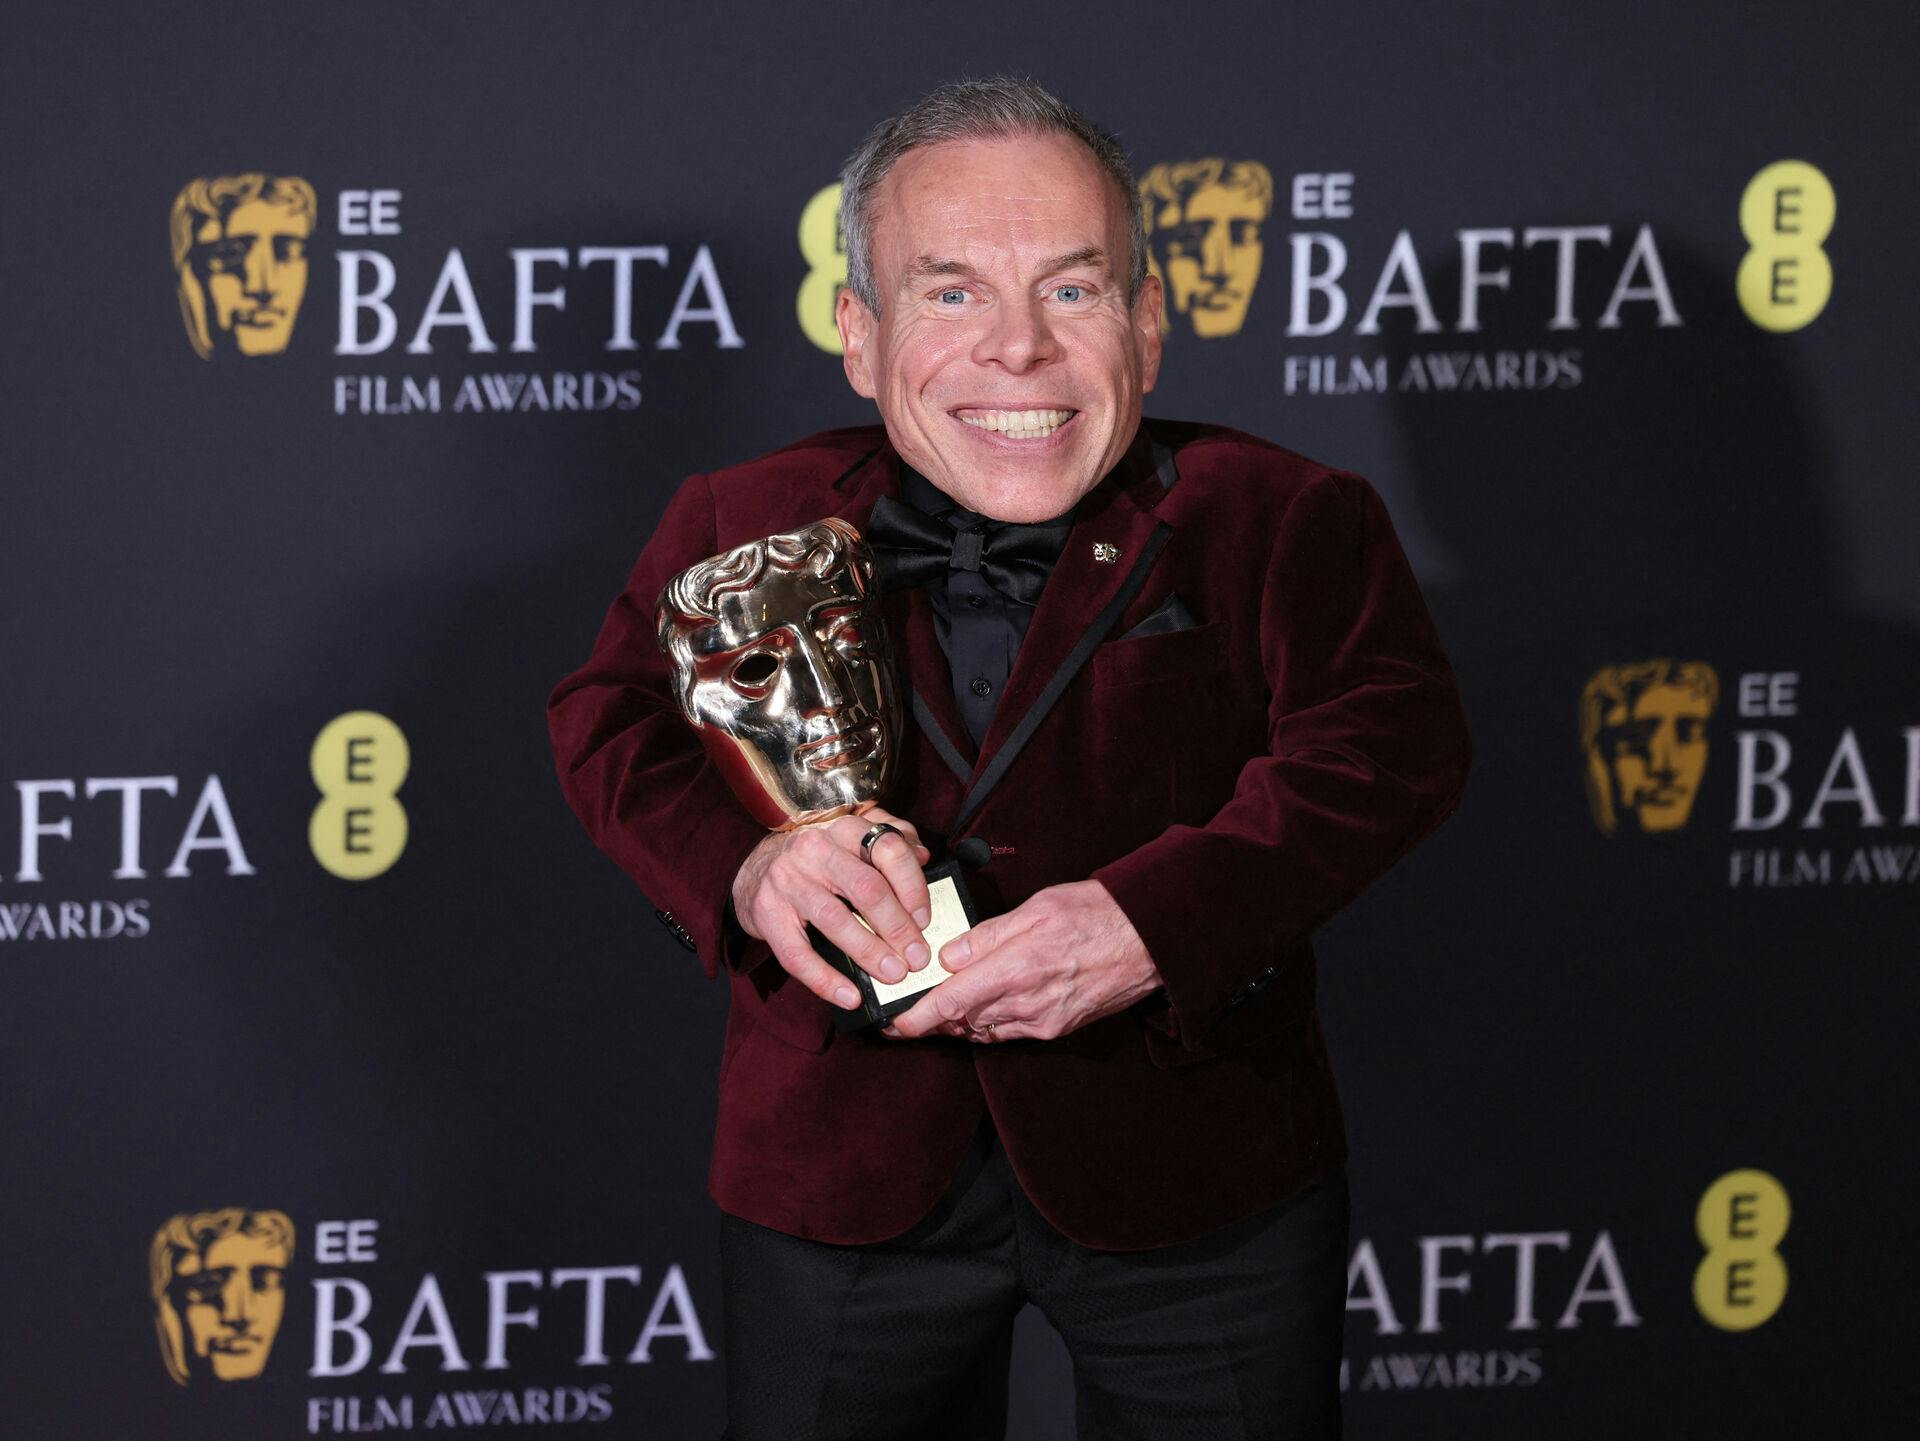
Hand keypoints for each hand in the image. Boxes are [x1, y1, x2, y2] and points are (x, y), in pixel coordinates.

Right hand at [731, 806, 932, 1010]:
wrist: (755, 871)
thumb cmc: (817, 861)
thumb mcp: (853, 841)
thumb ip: (892, 843)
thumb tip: (924, 858)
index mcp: (843, 829)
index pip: (888, 848)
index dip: (913, 886)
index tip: (925, 919)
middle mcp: (814, 849)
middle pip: (866, 888)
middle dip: (898, 927)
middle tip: (918, 957)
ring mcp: (787, 880)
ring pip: (835, 919)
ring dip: (869, 951)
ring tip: (893, 974)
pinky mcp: (766, 913)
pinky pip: (797, 953)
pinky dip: (825, 979)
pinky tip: (849, 996)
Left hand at [887, 880, 1162, 1042]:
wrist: (1151, 940)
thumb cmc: (1097, 914)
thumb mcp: (1036, 908)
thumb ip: (988, 936)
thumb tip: (950, 958)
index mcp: (1017, 970)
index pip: (951, 1003)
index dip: (917, 1019)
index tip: (893, 1025)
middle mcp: (1028, 1005)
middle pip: (963, 1022)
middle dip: (934, 1018)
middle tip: (909, 1010)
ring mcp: (1044, 1022)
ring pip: (985, 1030)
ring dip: (961, 1021)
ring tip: (942, 1006)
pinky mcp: (1058, 1028)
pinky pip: (1010, 1032)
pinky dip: (989, 1022)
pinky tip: (983, 1007)